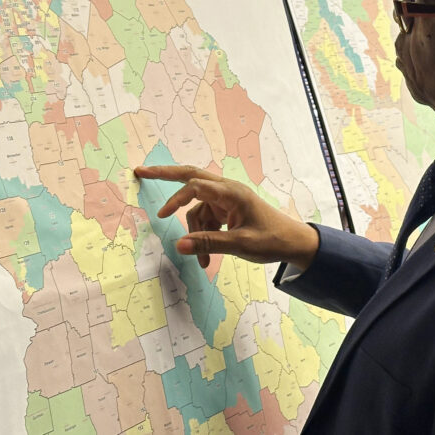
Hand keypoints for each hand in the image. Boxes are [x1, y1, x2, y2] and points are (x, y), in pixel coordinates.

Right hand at [133, 164, 319, 269]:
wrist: (294, 243)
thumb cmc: (271, 240)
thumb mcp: (239, 244)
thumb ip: (208, 244)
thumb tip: (178, 245)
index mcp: (231, 192)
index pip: (196, 186)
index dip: (176, 198)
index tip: (163, 215)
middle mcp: (227, 191)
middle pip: (191, 176)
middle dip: (166, 175)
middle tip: (140, 171)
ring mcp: (226, 200)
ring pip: (197, 211)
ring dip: (196, 235)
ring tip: (205, 263)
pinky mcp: (227, 210)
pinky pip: (206, 219)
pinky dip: (203, 236)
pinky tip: (209, 258)